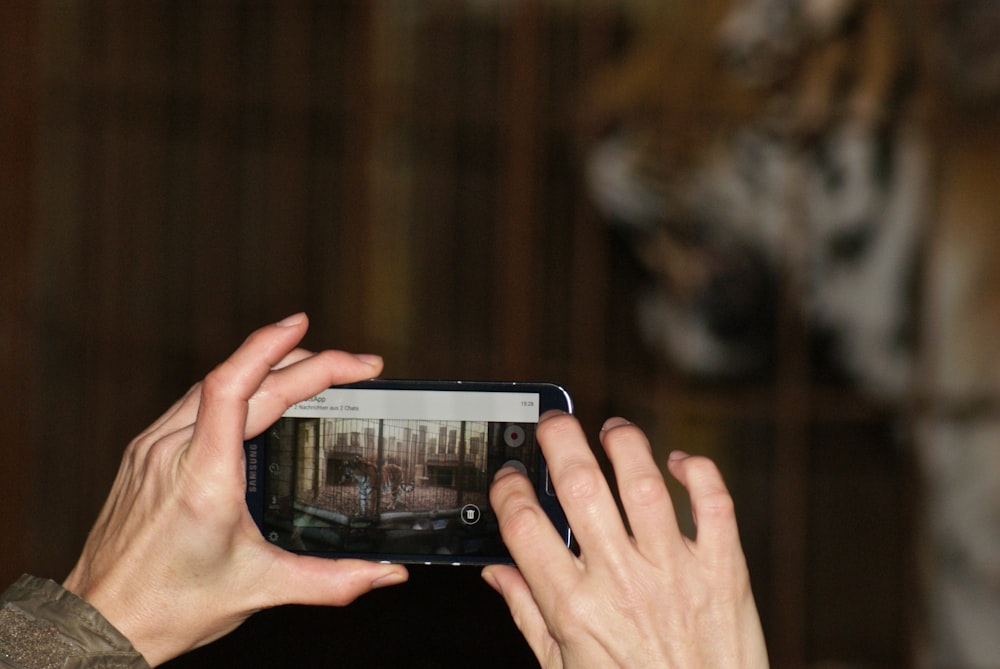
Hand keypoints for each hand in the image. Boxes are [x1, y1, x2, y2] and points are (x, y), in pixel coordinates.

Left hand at [63, 314, 408, 665]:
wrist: (102, 622)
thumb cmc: (169, 605)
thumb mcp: (261, 588)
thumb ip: (332, 580)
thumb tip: (386, 573)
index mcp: (203, 476)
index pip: (235, 386)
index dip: (270, 346)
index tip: (306, 326)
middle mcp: (172, 451)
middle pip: (239, 380)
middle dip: (303, 362)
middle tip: (353, 364)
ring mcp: (152, 449)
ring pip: (213, 384)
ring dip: (266, 367)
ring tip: (312, 367)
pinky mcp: (144, 455)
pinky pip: (193, 402)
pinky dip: (236, 386)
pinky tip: (258, 393)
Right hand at [482, 412, 767, 667]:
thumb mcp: (564, 668)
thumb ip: (529, 614)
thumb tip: (498, 572)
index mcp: (575, 608)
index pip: (525, 526)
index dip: (509, 489)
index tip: (510, 478)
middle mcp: (622, 582)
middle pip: (581, 487)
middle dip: (560, 440)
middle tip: (555, 423)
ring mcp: (675, 572)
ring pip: (644, 483)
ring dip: (624, 444)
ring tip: (613, 430)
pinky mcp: (723, 571)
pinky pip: (714, 505)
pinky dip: (698, 472)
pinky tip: (679, 463)